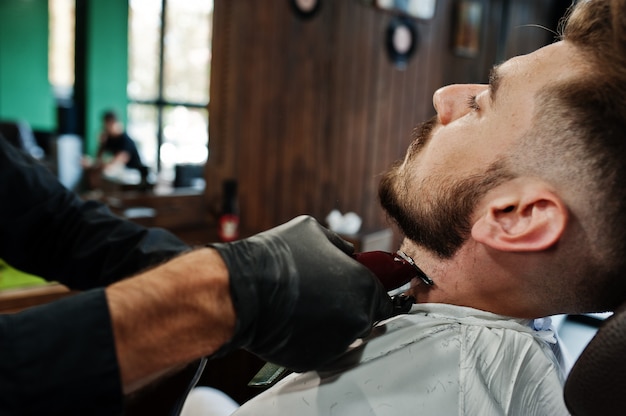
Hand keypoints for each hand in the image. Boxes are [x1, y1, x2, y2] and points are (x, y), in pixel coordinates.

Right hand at [210, 215, 393, 371]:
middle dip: (349, 306)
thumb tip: (348, 254)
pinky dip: (310, 337)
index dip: (372, 293)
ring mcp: (335, 344)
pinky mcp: (312, 360)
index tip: (360, 290)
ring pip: (341, 334)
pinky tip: (292, 319)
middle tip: (324, 292)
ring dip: (330, 322)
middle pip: (364, 317)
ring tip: (303, 304)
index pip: (385, 299)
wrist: (241, 292)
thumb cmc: (277, 258)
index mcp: (363, 288)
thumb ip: (341, 246)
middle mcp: (356, 320)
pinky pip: (319, 347)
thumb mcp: (315, 232)